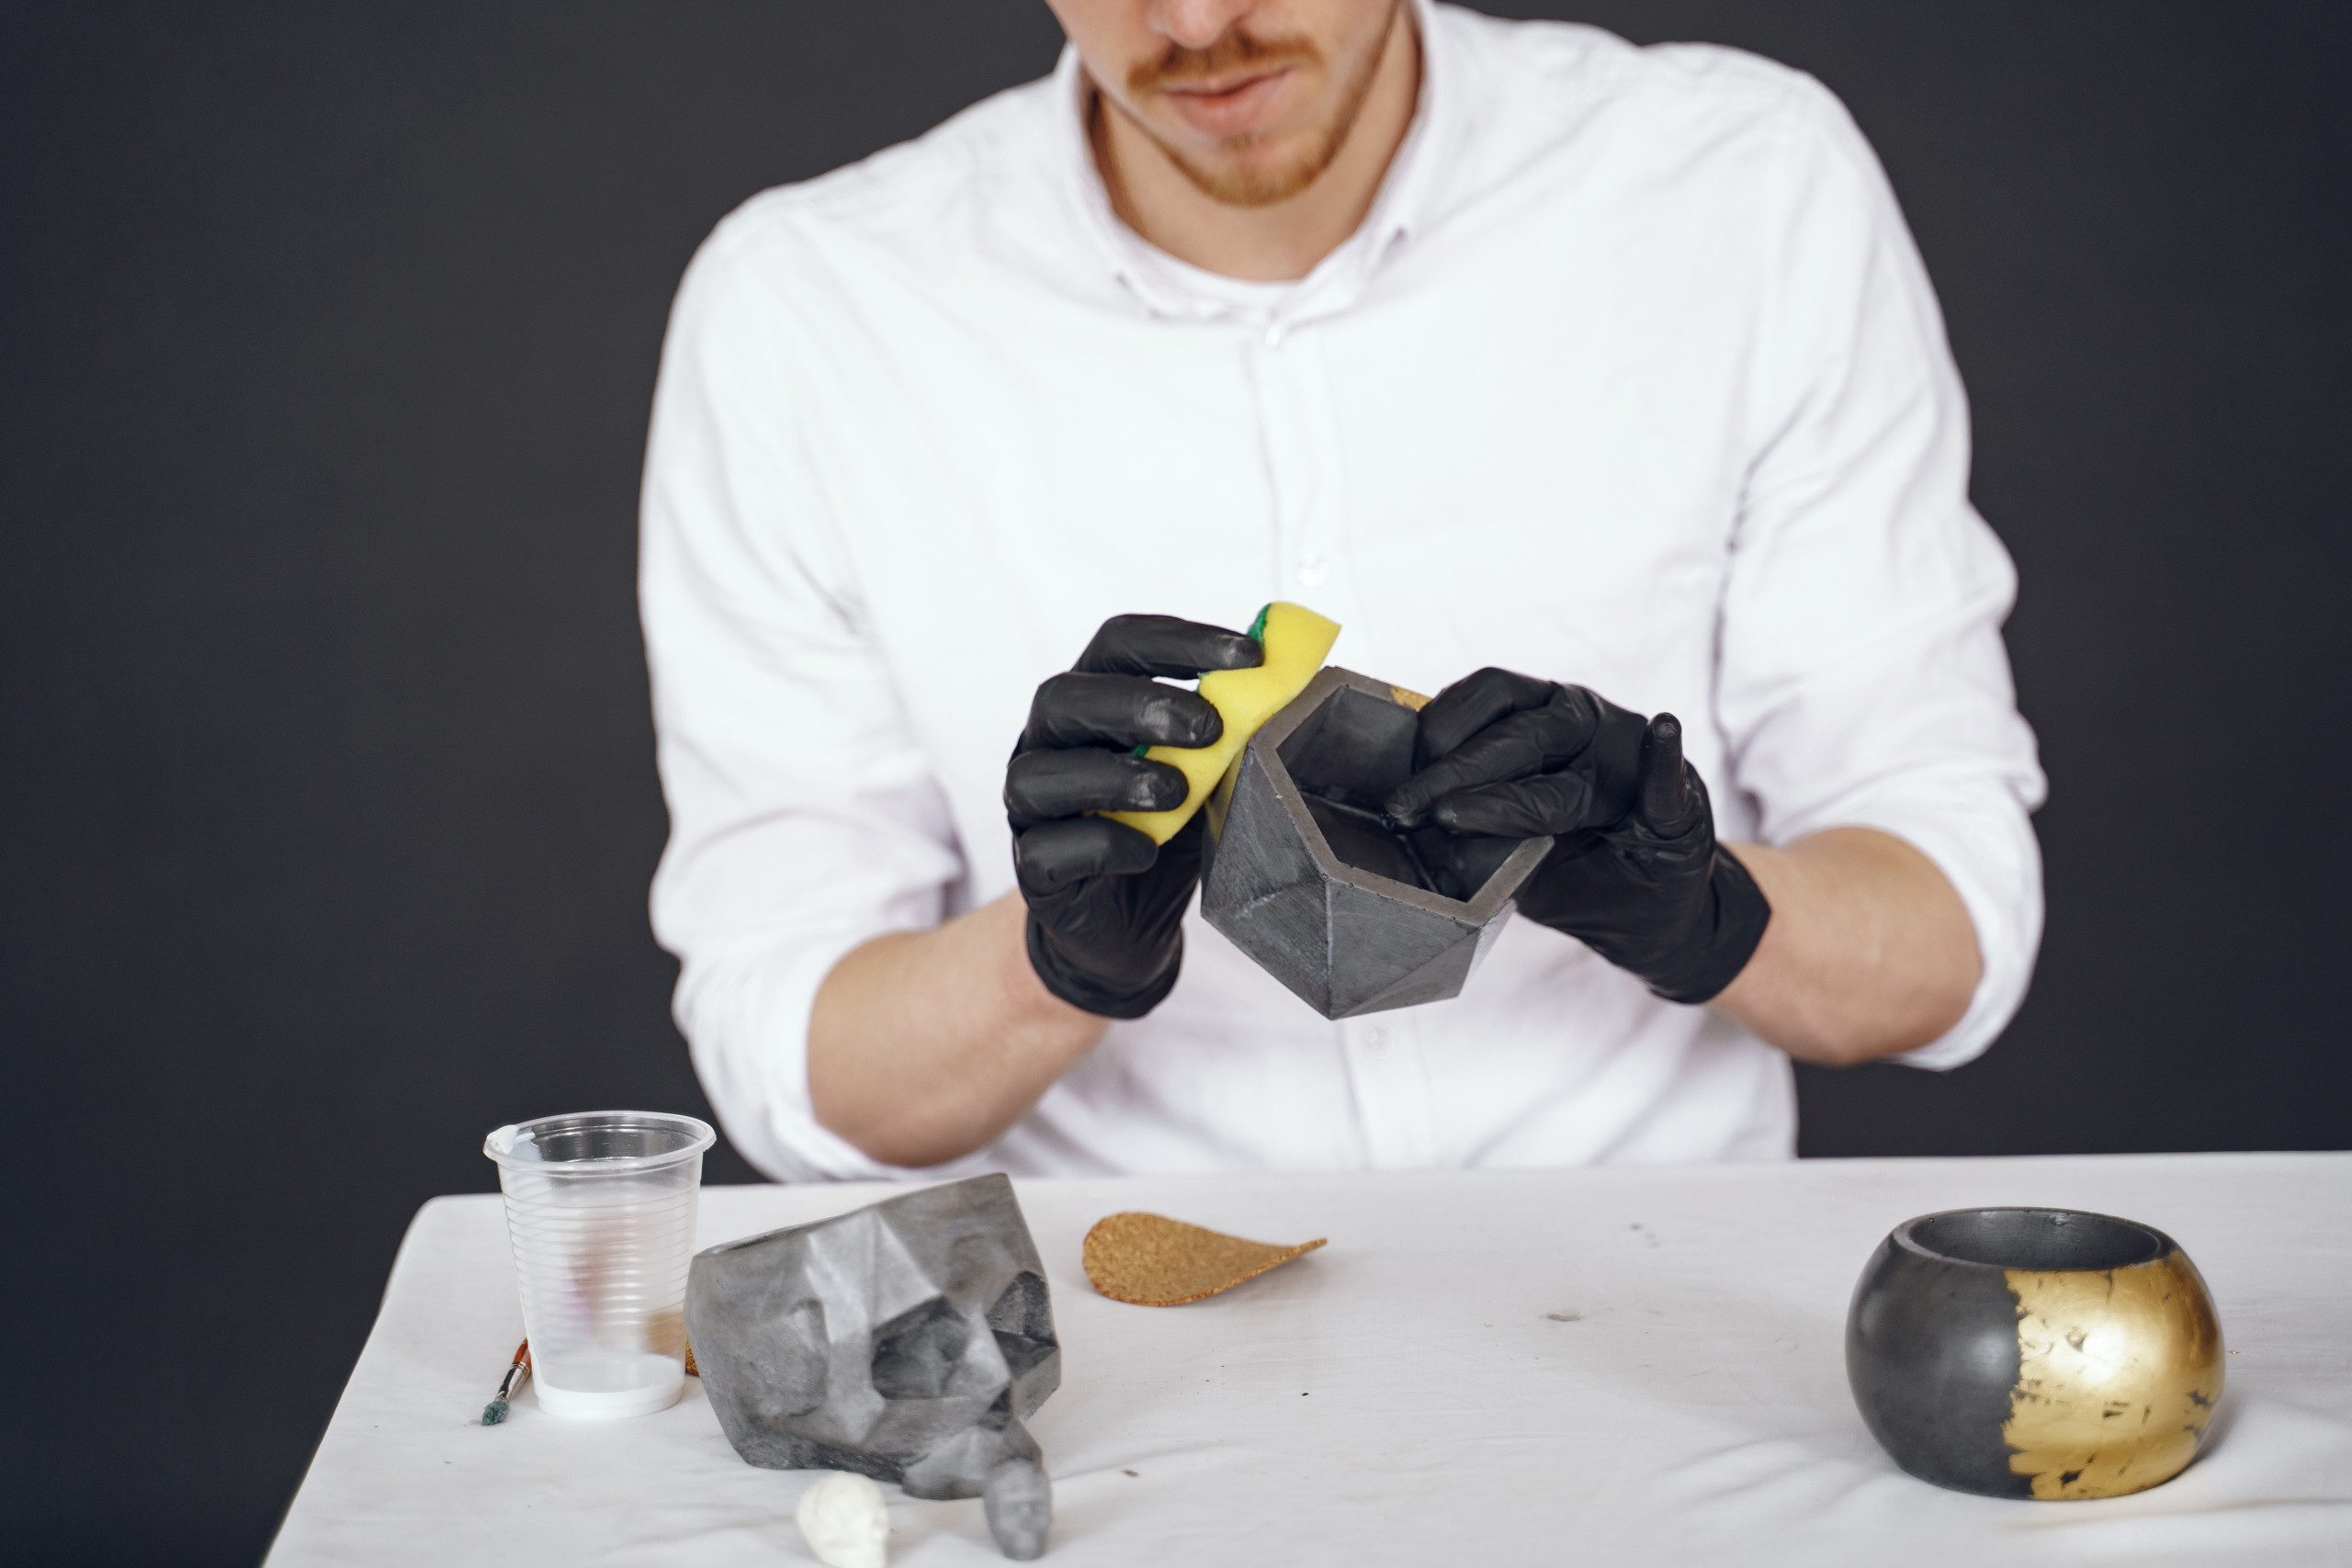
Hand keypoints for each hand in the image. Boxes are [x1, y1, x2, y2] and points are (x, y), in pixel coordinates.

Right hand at [1006, 614, 1261, 1017]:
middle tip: (1209, 727)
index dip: (1179, 640)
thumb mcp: (1209, 769)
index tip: (1249, 656)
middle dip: (1139, 704)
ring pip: (1038, 776)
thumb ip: (1233, 726)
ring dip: (1114, 776)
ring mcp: (1030, 808)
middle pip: (1063, 698)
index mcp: (1092, 702)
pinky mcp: (1034, 869)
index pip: (1118, 644)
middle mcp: (1047, 744)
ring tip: (1177, 792)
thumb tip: (1295, 674)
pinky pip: (1046, 850)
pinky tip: (1146, 852)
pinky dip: (1100, 845)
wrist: (1132, 924)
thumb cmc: (1168, 828)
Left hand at [1384, 668, 1770, 1002]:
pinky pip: (1668, 783)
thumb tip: (1405, 815)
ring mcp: (1633, 763)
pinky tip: (1661, 733)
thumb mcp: (1509, 833)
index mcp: (1547, 716)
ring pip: (1570, 766)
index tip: (1401, 776)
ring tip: (1449, 816)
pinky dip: (1663, 761)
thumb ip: (1471, 812)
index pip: (1491, 695)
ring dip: (1504, 797)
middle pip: (1520, 732)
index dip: (1440, 727)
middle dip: (1453, 772)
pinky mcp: (1677, 808)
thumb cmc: (1570, 863)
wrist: (1646, 915)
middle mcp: (1591, 725)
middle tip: (1405, 810)